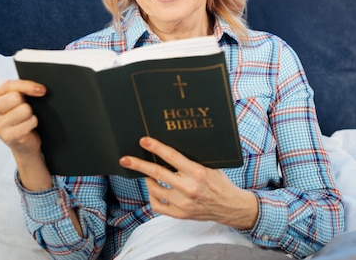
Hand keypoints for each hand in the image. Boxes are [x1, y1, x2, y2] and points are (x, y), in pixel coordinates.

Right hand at [0, 80, 55, 191]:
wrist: (22, 142)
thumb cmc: (18, 116)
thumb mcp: (15, 98)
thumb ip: (21, 88)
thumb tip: (39, 89)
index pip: (7, 85)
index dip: (27, 85)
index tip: (41, 89)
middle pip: (16, 97)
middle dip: (25, 103)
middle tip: (22, 111)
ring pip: (25, 109)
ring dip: (30, 114)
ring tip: (24, 120)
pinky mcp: (8, 136)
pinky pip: (31, 121)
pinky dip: (33, 123)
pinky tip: (26, 128)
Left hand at [120, 137, 257, 229]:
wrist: (230, 207)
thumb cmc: (219, 182)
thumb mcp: (211, 166)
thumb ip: (192, 160)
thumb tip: (170, 148)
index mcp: (198, 172)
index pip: (172, 157)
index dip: (156, 148)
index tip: (144, 141)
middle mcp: (189, 188)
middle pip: (157, 173)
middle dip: (138, 164)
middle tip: (125, 159)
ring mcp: (183, 203)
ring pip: (154, 189)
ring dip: (147, 179)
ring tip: (148, 174)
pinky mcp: (180, 214)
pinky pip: (157, 205)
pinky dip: (152, 195)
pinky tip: (155, 189)